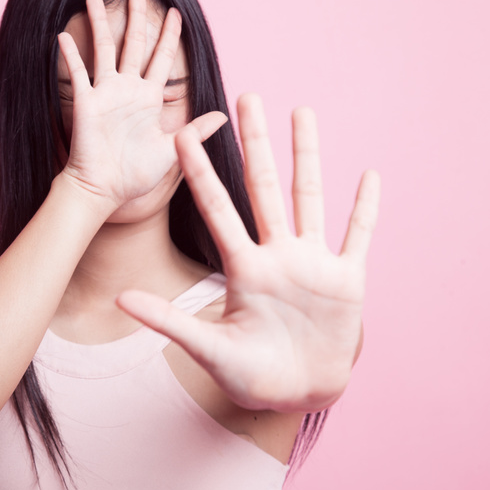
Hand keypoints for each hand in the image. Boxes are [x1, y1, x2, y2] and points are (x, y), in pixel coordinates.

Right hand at [57, 0, 226, 208]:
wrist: (105, 190)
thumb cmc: (136, 175)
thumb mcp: (174, 150)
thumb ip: (196, 129)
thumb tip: (223, 116)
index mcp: (149, 99)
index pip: (162, 58)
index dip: (169, 36)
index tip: (176, 14)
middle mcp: (127, 90)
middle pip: (134, 44)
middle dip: (137, 18)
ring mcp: (105, 94)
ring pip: (103, 49)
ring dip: (99, 24)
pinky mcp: (85, 103)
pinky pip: (77, 73)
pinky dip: (70, 55)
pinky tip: (63, 35)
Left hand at [117, 94, 380, 412]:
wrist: (298, 393)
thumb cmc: (251, 373)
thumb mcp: (208, 348)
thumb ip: (168, 321)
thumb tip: (118, 299)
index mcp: (242, 268)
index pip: (217, 209)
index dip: (199, 172)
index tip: (182, 134)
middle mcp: (276, 254)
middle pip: (262, 187)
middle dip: (255, 142)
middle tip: (246, 96)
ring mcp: (312, 263)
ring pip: (310, 197)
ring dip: (307, 156)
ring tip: (302, 111)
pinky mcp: (347, 280)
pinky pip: (358, 237)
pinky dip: (366, 209)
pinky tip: (371, 176)